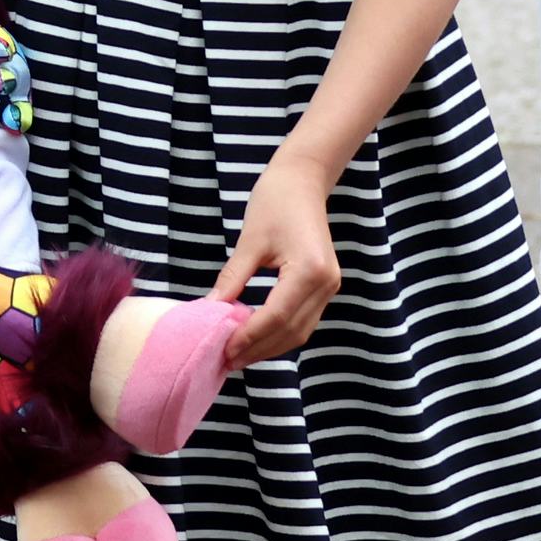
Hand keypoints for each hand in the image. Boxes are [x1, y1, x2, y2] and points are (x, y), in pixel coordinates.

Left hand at [212, 147, 342, 366]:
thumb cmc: (275, 201)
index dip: (249, 337)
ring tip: (238, 354)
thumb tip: (210, 311)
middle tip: (227, 360)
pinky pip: (303, 320)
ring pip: (299, 332)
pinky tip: (256, 336)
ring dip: (269, 347)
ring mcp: (330, 287)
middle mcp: (326, 283)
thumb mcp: (249, 242)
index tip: (224, 350)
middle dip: (258, 349)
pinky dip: (279, 333)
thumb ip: (232, 280)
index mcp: (309, 270)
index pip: (276, 316)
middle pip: (290, 331)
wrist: (302, 180)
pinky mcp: (325, 287)